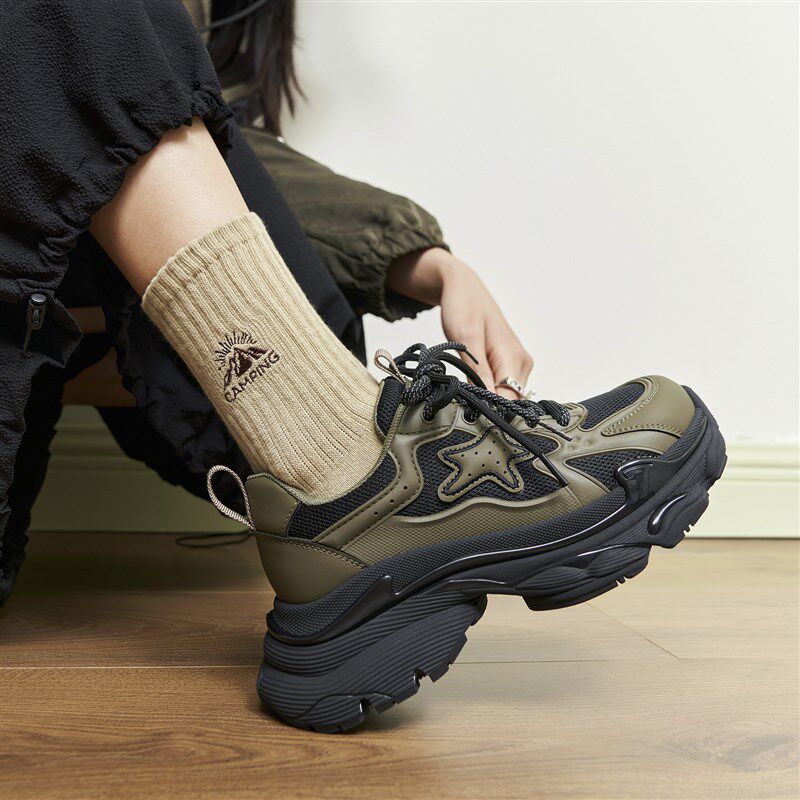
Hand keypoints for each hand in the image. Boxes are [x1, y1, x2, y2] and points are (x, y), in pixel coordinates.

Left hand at [386, 248, 532, 398]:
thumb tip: (486, 400)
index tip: (468, 410)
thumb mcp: (465, 339)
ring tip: (465, 388)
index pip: (511, 399)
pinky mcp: (508, 365)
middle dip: (487, 405)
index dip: (490, 409)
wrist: (464, 288)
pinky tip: (471, 383)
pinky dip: (486, 390)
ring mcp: (517, 365)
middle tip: (461, 401)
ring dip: (486, 398)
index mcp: (514, 357)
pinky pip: (501, 388)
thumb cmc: (464, 307)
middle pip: (510, 401)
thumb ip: (477, 371)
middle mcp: (522, 363)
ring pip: (506, 397)